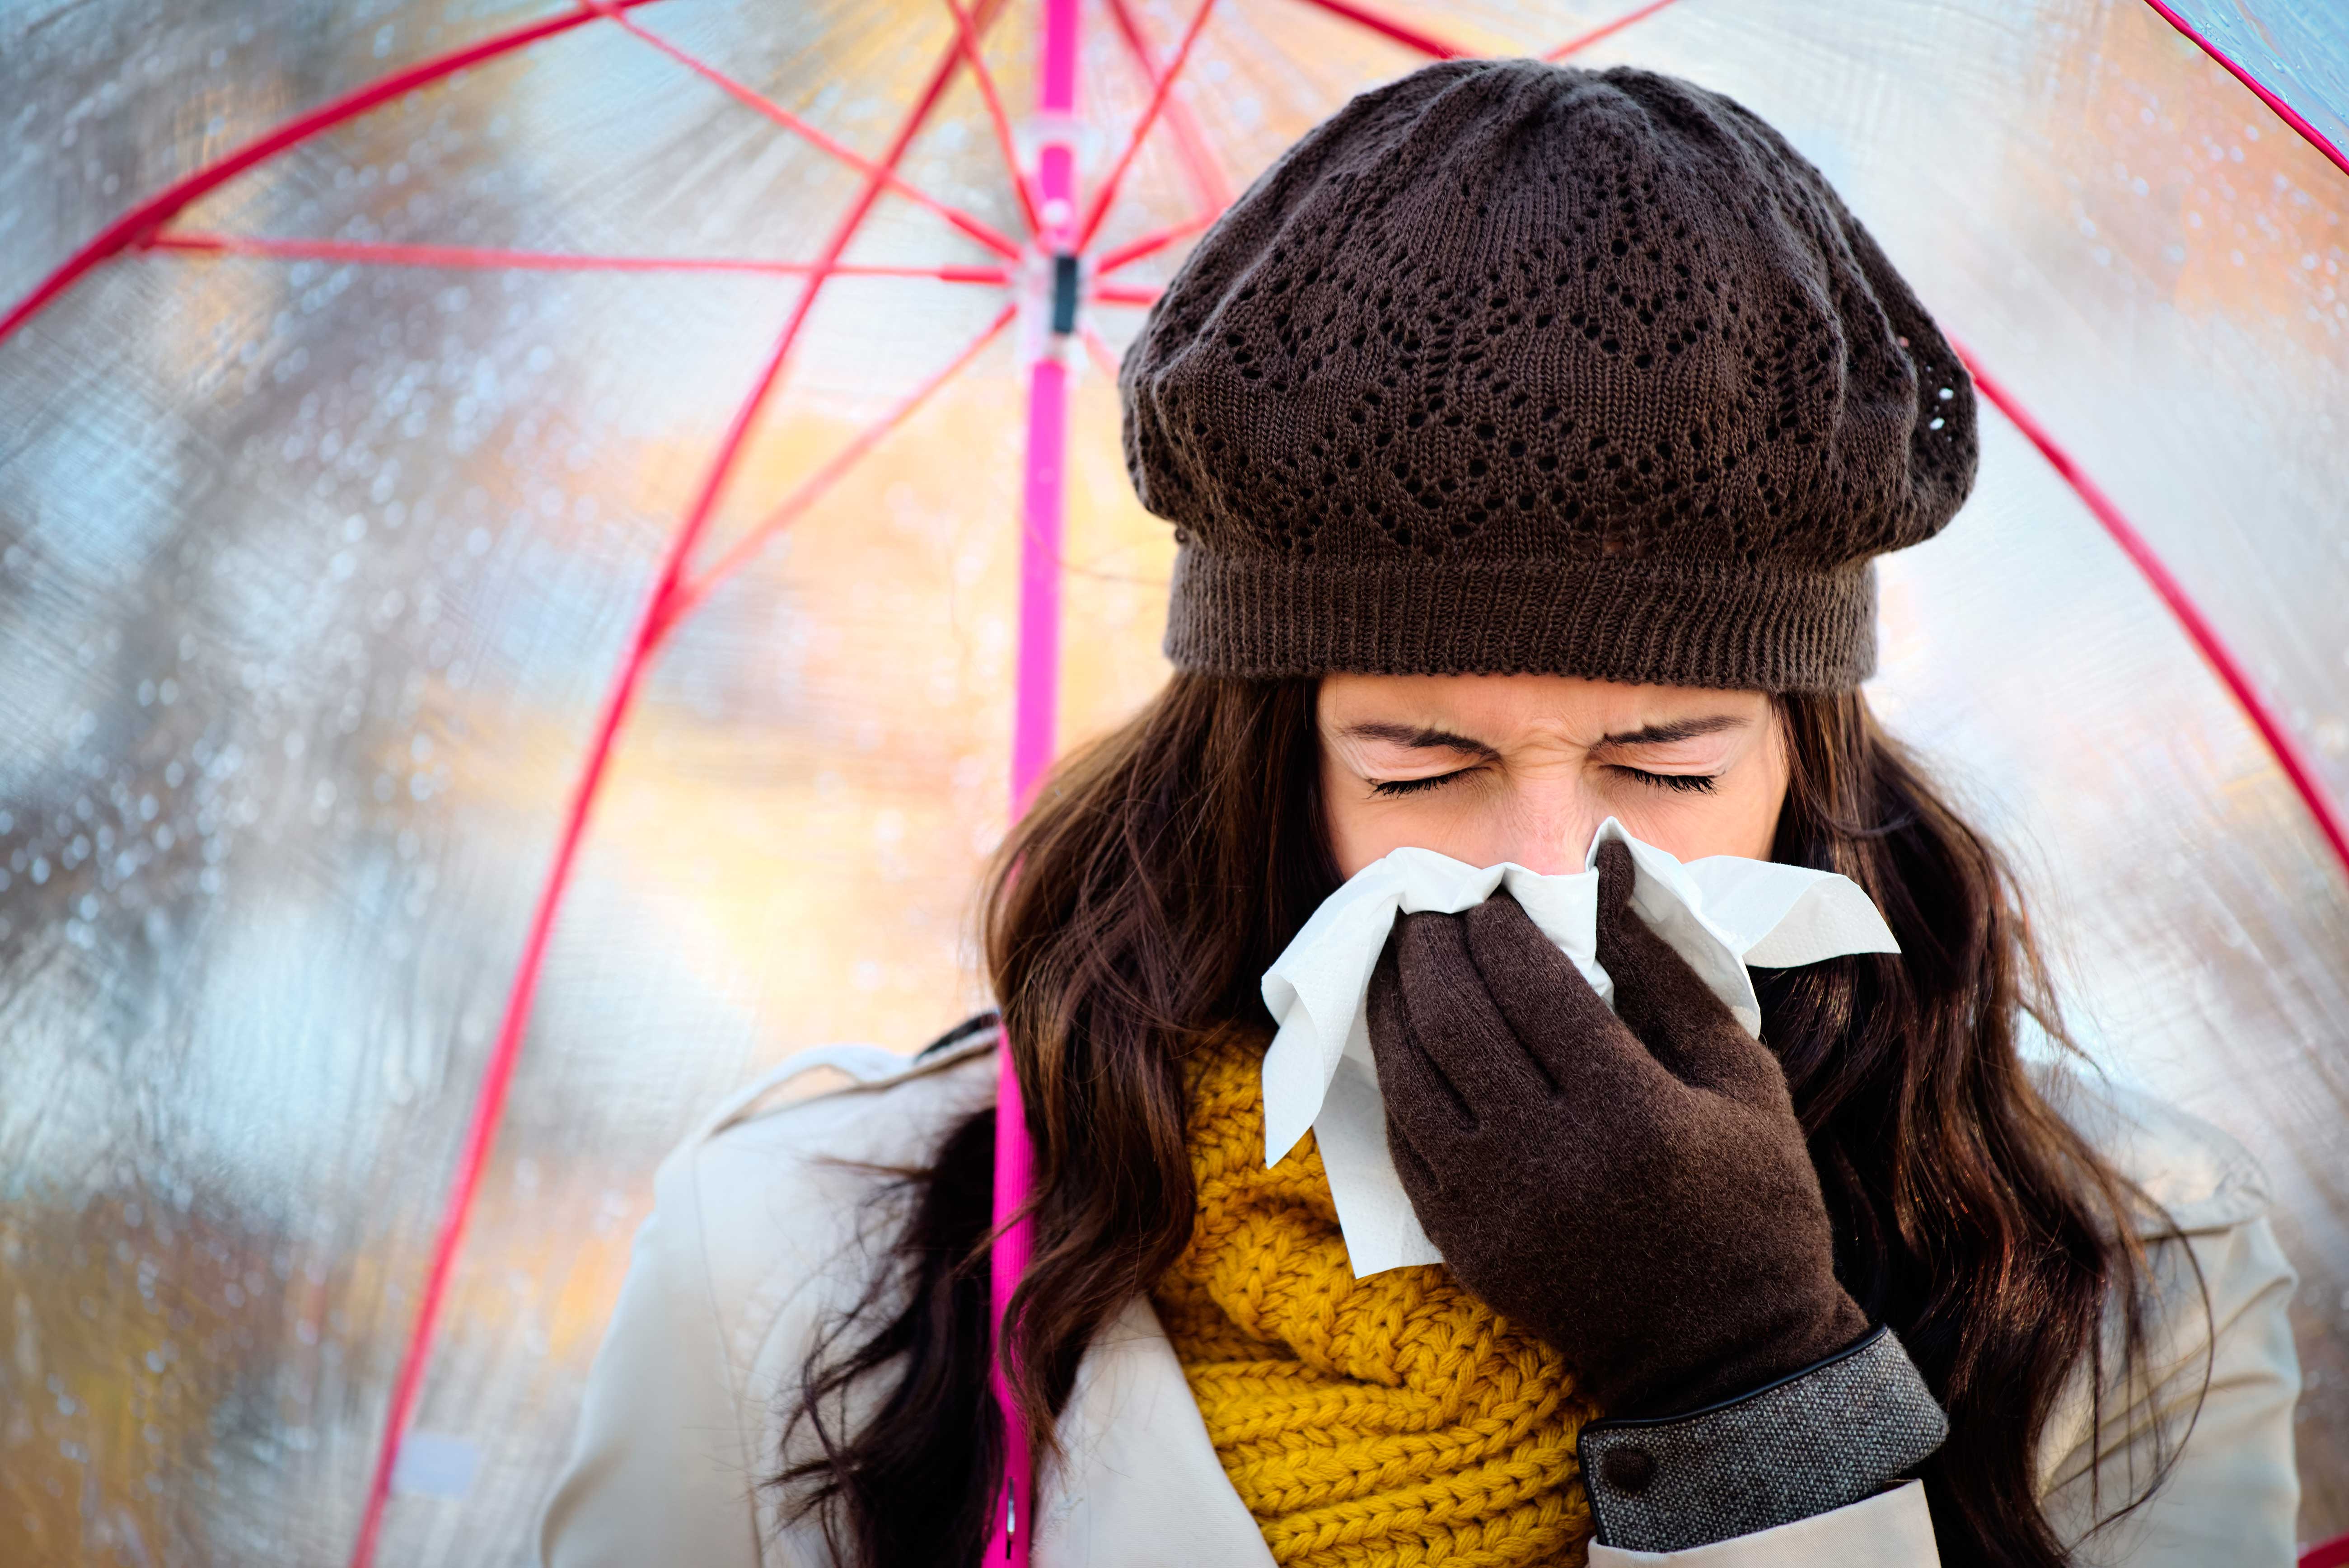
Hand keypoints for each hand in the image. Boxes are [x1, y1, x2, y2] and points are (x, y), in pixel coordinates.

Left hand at [1364, 839, 1869, 1417]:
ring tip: (1399, 956)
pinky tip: (1399, 1037)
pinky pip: (1401, 1142)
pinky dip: (1393, 1079)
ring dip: (1392, 1002)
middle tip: (1426, 907)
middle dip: (1430, 947)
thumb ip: (1666, 969)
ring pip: (1408, 1077)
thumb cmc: (1753, 1203)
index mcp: (1630, 1112)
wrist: (1725, 1354)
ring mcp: (1496, 1207)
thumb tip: (1608, 865)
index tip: (1491, 894)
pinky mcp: (1464, 1245)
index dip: (1498, 926)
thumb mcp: (1742, 1078)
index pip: (1530, 985)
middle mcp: (1550, 1158)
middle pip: (1455, 1020)